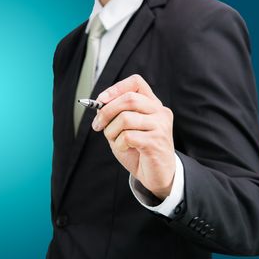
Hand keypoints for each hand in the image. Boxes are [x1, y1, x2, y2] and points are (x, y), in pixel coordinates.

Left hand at [92, 74, 175, 199]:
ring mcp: (160, 126)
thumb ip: (115, 117)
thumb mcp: (124, 130)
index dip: (116, 88)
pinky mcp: (156, 142)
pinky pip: (128, 136)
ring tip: (114, 141)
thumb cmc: (139, 152)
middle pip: (129, 98)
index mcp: (153, 105)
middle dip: (107, 111)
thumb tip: (99, 106)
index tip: (101, 100)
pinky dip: (119, 144)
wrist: (157, 175)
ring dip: (111, 131)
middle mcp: (160, 112)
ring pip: (125, 118)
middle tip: (98, 125)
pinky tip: (124, 148)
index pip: (136, 83)